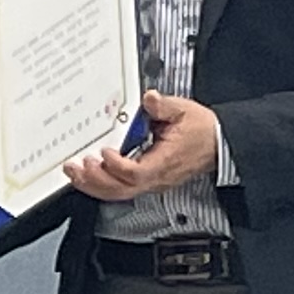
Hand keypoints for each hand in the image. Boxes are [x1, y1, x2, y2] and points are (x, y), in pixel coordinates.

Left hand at [67, 93, 220, 199]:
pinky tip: (90, 176)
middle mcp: (156, 177)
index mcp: (164, 162)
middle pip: (121, 189)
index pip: (137, 173)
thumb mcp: (184, 111)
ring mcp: (152, 182)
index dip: (117, 166)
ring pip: (119, 193)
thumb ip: (163, 105)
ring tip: (75, 174)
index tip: (104, 152)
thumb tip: (149, 99)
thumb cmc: (202, 131)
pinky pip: (122, 189)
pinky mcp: (148, 180)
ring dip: (94, 185)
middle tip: (75, 168)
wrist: (218, 144)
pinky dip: (103, 184)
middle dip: (94, 180)